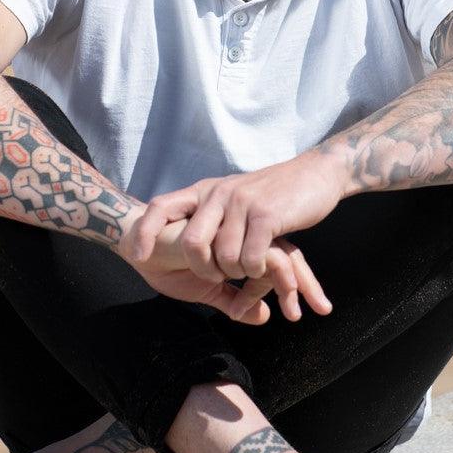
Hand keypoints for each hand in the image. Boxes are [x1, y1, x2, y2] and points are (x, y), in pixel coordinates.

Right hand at [117, 213, 318, 324]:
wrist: (137, 245)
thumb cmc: (168, 263)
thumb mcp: (207, 290)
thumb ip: (234, 302)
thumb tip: (265, 318)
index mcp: (245, 244)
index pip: (282, 261)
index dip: (299, 286)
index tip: (316, 309)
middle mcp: (245, 235)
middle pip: (289, 256)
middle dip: (306, 285)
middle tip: (321, 311)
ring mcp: (238, 231)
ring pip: (278, 255)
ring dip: (290, 286)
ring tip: (293, 313)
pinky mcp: (227, 233)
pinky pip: (258, 257)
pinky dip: (264, 277)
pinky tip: (261, 297)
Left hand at [123, 153, 346, 317]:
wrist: (315, 175)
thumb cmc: (274, 194)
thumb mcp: (234, 199)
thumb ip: (212, 216)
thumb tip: (184, 242)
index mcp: (206, 191)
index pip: (161, 206)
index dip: (145, 232)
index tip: (137, 256)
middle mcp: (219, 193)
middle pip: (192, 243)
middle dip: (203, 269)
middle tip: (218, 278)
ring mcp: (243, 203)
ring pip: (224, 258)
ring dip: (236, 273)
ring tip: (247, 270)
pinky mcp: (267, 216)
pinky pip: (250, 258)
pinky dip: (256, 271)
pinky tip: (263, 266)